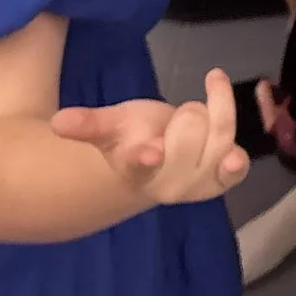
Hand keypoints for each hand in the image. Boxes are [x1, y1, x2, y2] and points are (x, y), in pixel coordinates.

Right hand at [51, 66, 249, 205]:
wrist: (157, 157)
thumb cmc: (131, 137)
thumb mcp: (109, 126)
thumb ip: (88, 124)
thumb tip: (58, 122)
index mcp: (134, 169)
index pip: (140, 164)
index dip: (147, 158)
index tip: (152, 151)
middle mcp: (168, 182)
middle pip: (190, 135)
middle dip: (186, 115)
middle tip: (176, 118)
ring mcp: (198, 183)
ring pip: (219, 135)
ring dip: (213, 113)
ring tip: (197, 116)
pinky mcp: (222, 180)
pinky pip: (236, 170)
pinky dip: (238, 161)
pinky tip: (236, 155)